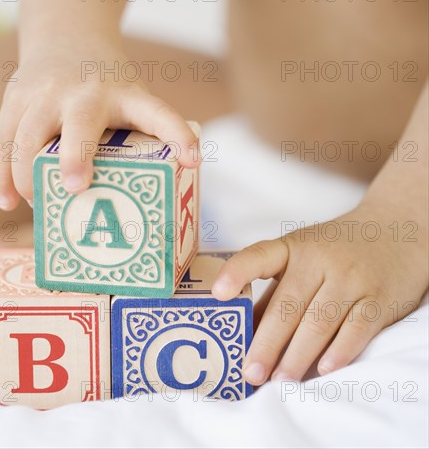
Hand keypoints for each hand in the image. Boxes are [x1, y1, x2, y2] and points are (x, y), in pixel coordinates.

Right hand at [0, 49, 200, 209]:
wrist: (67, 37)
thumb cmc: (108, 86)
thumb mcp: (135, 98)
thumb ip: (150, 132)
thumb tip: (181, 177)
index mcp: (125, 95)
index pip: (158, 113)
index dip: (178, 136)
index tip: (193, 160)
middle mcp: (84, 92)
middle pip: (80, 123)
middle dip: (76, 154)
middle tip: (76, 186)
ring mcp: (45, 92)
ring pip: (29, 135)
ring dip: (30, 175)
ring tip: (39, 206)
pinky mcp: (15, 98)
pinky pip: (3, 139)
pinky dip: (3, 173)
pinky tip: (8, 201)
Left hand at [211, 201, 427, 383]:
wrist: (394, 232)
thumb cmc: (334, 249)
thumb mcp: (301, 257)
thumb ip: (275, 293)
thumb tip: (245, 334)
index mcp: (292, 247)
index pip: (259, 256)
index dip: (237, 273)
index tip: (218, 294)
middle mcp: (319, 260)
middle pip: (288, 305)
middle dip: (267, 343)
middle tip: (250, 372)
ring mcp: (350, 279)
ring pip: (319, 322)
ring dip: (297, 355)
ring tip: (280, 381)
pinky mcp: (378, 299)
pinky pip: (356, 329)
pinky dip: (339, 351)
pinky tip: (323, 369)